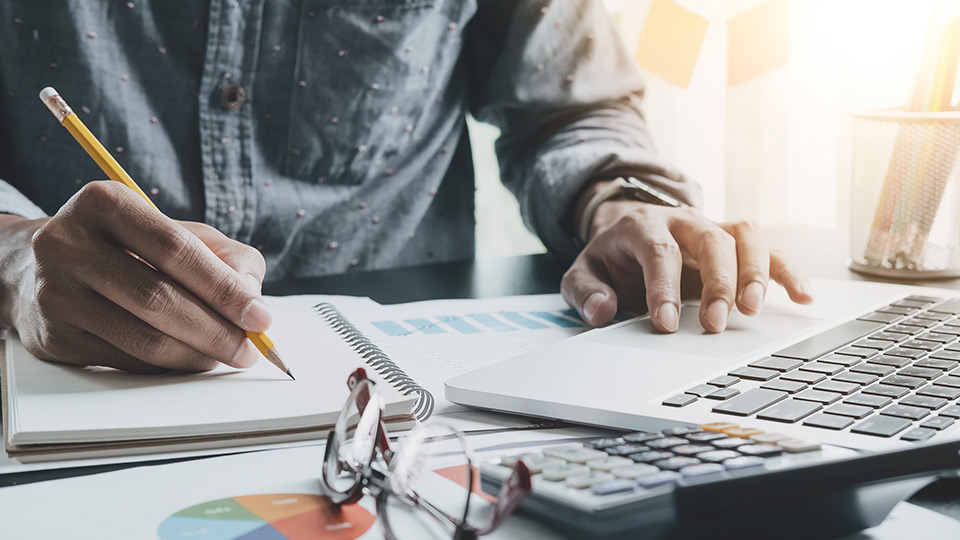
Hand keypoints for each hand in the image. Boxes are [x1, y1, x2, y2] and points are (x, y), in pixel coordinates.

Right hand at [0, 181, 269, 372]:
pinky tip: (189, 358)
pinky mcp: (53, 336)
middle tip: (249, 348)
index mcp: (104, 203)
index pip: (174, 249)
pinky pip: (125, 361)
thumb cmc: (126, 246)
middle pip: (158, 298)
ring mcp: (55, 292)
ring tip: (226, 355)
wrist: (37, 266)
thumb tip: (251, 295)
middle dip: (216, 330)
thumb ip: (224, 254)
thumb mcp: (173, 230)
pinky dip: (168, 365)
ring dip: (196, 355)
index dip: (223, 287)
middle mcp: (69, 244)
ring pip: (142, 338)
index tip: (260, 315)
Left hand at [562, 196, 813, 332]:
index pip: (659, 251)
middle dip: (717, 281)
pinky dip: (789, 271)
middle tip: (715, 323)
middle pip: (710, 239)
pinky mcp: (736, 241)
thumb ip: (584, 291)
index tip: (665, 324)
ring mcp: (714, 228)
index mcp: (643, 226)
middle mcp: (683, 221)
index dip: (663, 287)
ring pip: (745, 236)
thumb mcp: (583, 272)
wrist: (628, 230)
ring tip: (754, 310)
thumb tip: (600, 310)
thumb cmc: (612, 258)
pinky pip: (770, 248)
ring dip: (756, 272)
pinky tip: (803, 297)